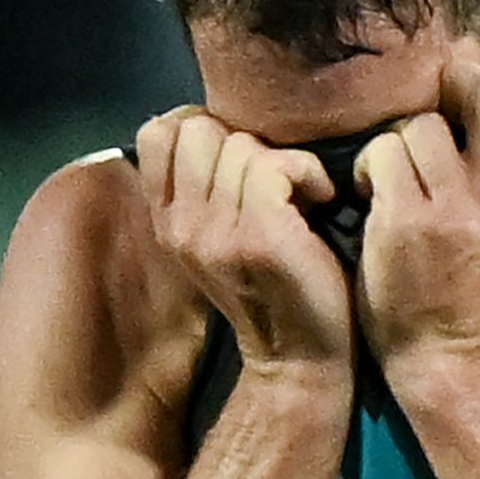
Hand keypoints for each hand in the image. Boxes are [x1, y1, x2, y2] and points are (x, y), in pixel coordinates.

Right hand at [136, 106, 353, 377]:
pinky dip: (309, 173)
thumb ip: (202, 185)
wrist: (302, 356)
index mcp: (167, 221)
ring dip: (284, 161)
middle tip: (275, 182)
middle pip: (198, 128)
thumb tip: (210, 121)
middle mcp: (181, 227)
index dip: (202, 125)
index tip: (240, 156)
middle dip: (244, 142)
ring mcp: (215, 234)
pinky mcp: (257, 238)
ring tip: (303, 197)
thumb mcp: (220, 235)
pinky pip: (275, 165)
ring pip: (241, 146)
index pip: (157, 132)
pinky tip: (322, 200)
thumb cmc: (276, 285)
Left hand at [353, 58, 479, 369]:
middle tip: (429, 113)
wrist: (444, 350)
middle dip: (450, 86)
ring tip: (394, 172)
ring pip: (422, 123)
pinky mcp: (406, 221)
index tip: (463, 107)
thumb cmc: (466, 280)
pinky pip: (383, 154)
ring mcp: (453, 207)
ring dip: (398, 140)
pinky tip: (371, 195)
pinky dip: (369, 167)